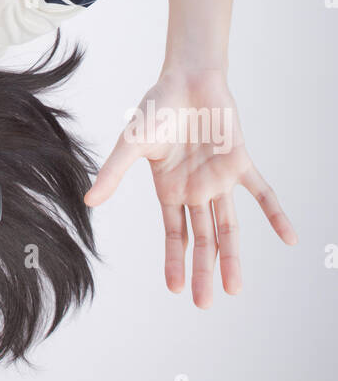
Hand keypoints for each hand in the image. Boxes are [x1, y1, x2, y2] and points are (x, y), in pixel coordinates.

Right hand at [84, 68, 296, 307]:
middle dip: (202, 270)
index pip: (174, 234)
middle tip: (204, 303)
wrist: (187, 77)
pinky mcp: (240, 162)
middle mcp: (196, 191)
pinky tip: (290, 238)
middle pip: (202, 239)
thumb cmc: (156, 107)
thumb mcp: (132, 143)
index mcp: (169, 190)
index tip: (176, 289)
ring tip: (234, 287)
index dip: (175, 261)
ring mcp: (219, 179)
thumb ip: (114, 172)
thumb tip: (89, 200)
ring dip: (232, 256)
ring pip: (228, 226)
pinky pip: (261, 192)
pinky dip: (275, 214)